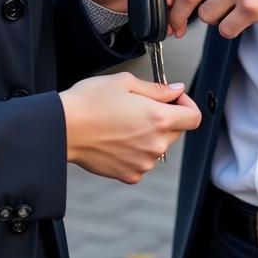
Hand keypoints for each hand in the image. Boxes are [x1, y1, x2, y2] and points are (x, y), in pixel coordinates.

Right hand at [59, 73, 201, 182]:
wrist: (63, 128)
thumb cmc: (90, 101)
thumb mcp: (125, 82)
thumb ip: (157, 89)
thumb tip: (176, 90)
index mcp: (158, 118)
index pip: (194, 117)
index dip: (186, 104)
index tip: (174, 98)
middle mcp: (155, 144)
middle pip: (176, 131)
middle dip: (165, 117)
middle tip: (139, 106)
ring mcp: (143, 163)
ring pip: (158, 146)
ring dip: (149, 134)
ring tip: (122, 122)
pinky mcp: (130, 175)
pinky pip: (142, 161)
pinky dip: (135, 151)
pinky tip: (116, 139)